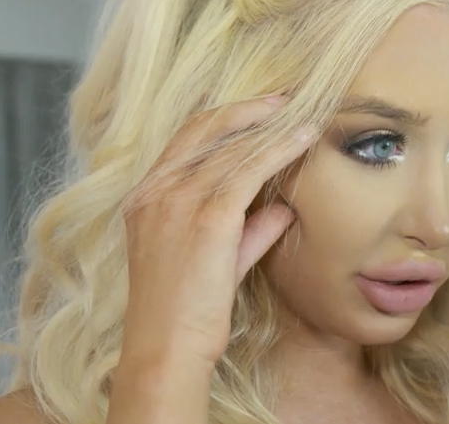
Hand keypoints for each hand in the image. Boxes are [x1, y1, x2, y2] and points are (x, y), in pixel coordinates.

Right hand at [119, 94, 318, 365]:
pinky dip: (279, 149)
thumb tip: (282, 210)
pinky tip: (302, 139)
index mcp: (145, 197)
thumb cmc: (186, 313)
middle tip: (285, 99)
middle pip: (205, 128)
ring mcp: (176, 202)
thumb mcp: (217, 261)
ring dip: (271, 126)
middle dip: (248, 108)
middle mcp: (156, 191)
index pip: (187, 140)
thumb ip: (248, 231)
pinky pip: (249, 170)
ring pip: (231, 147)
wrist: (165, 350)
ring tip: (302, 115)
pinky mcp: (206, 219)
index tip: (261, 110)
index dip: (226, 118)